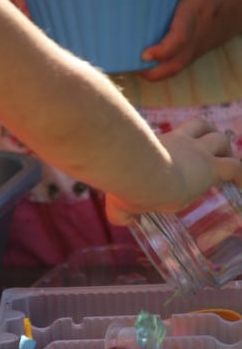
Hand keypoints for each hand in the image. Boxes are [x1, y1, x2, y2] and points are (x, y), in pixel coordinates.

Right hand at [106, 117, 241, 224]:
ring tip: (230, 166)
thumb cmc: (126, 187)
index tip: (183, 167)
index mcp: (160, 148)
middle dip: (210, 136)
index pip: (179, 139)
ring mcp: (197, 154)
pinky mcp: (211, 168)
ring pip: (221, 140)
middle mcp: (181, 145)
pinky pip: (236, 167)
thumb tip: (124, 221)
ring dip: (228, 150)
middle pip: (202, 126)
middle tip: (213, 153)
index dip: (184, 149)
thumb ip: (121, 213)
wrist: (140, 176)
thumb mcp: (118, 202)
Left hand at [140, 0, 241, 80]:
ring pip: (177, 69)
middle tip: (132, 67)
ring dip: (155, 74)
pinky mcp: (199, 52)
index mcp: (196, 10)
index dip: (161, 50)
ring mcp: (199, 46)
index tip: (144, 54)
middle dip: (152, 72)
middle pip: (176, 64)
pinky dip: (163, 69)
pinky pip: (180, 65)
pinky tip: (148, 64)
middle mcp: (197, 33)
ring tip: (135, 68)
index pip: (179, 37)